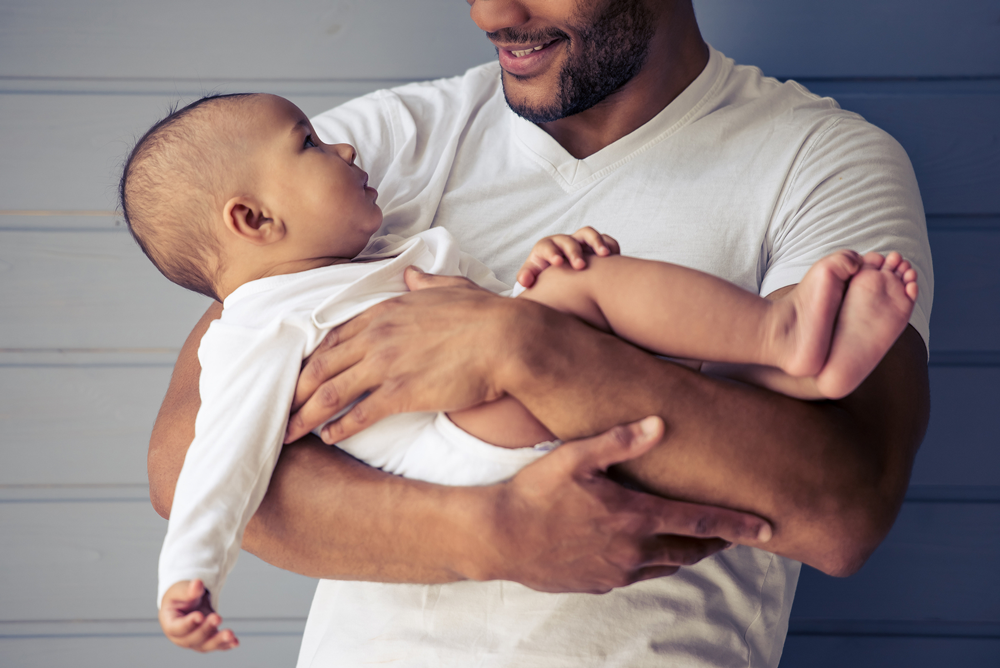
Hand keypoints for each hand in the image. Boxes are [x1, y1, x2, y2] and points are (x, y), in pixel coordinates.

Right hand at [159, 579, 237, 651]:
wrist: (187, 602)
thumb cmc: (180, 596)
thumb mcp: (180, 590)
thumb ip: (188, 590)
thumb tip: (197, 584)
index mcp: (170, 623)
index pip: (177, 628)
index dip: (188, 624)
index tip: (200, 616)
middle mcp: (180, 637)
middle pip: (192, 639)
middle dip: (206, 629)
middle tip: (218, 617)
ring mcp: (194, 640)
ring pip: (205, 645)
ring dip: (218, 641)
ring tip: (230, 635)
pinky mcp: (207, 640)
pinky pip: (216, 645)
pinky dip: (226, 644)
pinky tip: (235, 642)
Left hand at [285, 269, 516, 443]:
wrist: (508, 339)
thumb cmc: (486, 315)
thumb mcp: (451, 288)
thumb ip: (425, 283)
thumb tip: (411, 275)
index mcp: (386, 310)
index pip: (334, 337)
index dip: (311, 360)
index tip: (300, 376)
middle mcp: (377, 336)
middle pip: (321, 367)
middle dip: (295, 391)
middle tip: (280, 409)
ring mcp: (386, 364)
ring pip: (330, 393)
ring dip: (305, 415)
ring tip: (289, 432)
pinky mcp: (400, 392)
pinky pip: (358, 414)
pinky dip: (338, 428)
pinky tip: (328, 438)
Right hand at [474, 417, 772, 593]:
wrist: (498, 538)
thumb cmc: (534, 493)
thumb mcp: (574, 457)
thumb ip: (619, 441)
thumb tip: (659, 423)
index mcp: (633, 518)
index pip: (699, 522)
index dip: (737, 525)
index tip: (769, 529)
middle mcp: (631, 551)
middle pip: (689, 549)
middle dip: (716, 541)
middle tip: (735, 533)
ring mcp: (614, 573)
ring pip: (666, 566)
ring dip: (686, 553)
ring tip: (697, 541)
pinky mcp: (597, 584)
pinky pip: (637, 576)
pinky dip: (653, 563)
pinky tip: (647, 551)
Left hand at [516, 226, 619, 287]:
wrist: (559, 277)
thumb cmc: (543, 276)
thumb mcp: (533, 276)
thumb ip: (527, 277)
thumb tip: (525, 281)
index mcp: (546, 248)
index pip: (547, 246)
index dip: (552, 252)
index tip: (558, 262)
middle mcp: (564, 242)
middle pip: (569, 240)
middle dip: (575, 251)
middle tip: (580, 266)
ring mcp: (581, 243)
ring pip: (588, 234)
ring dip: (596, 242)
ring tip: (604, 255)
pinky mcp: (595, 247)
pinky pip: (605, 240)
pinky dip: (610, 245)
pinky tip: (615, 256)